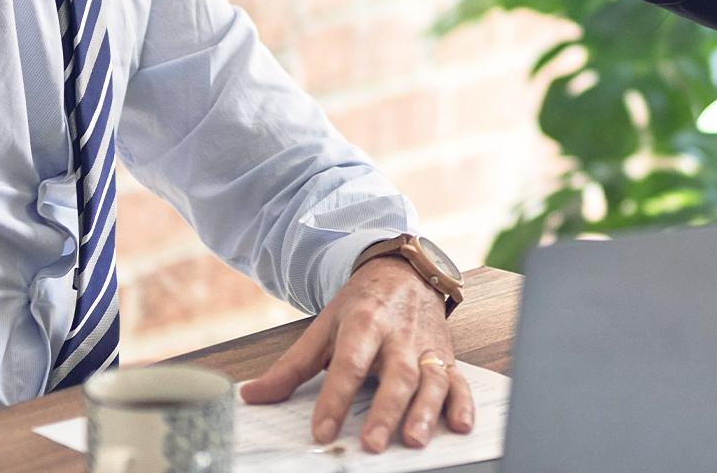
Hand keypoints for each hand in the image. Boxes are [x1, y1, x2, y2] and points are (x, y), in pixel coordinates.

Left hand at [238, 256, 470, 452]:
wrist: (405, 272)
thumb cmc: (363, 305)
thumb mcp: (324, 328)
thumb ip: (291, 367)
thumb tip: (252, 395)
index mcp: (364, 323)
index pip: (349, 363)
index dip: (335, 399)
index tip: (322, 431)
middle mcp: (399, 335)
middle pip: (396, 374)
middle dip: (385, 410)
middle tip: (371, 442)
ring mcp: (427, 347)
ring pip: (431, 380)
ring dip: (425, 411)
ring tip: (413, 439)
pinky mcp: (446, 357)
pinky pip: (459, 381)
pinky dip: (463, 403)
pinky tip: (461, 425)